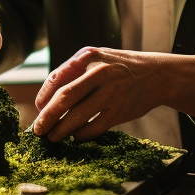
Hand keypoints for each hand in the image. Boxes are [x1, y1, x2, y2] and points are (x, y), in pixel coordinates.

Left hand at [32, 47, 166, 141]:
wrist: (157, 75)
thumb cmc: (119, 67)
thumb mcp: (97, 58)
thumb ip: (73, 72)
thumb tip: (46, 100)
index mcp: (89, 57)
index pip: (58, 78)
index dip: (44, 96)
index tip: (38, 108)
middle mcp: (100, 74)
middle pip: (66, 98)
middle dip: (47, 117)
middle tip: (37, 130)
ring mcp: (111, 94)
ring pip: (78, 117)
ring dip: (61, 130)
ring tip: (53, 137)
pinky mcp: (120, 112)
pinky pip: (94, 128)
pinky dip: (81, 136)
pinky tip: (75, 137)